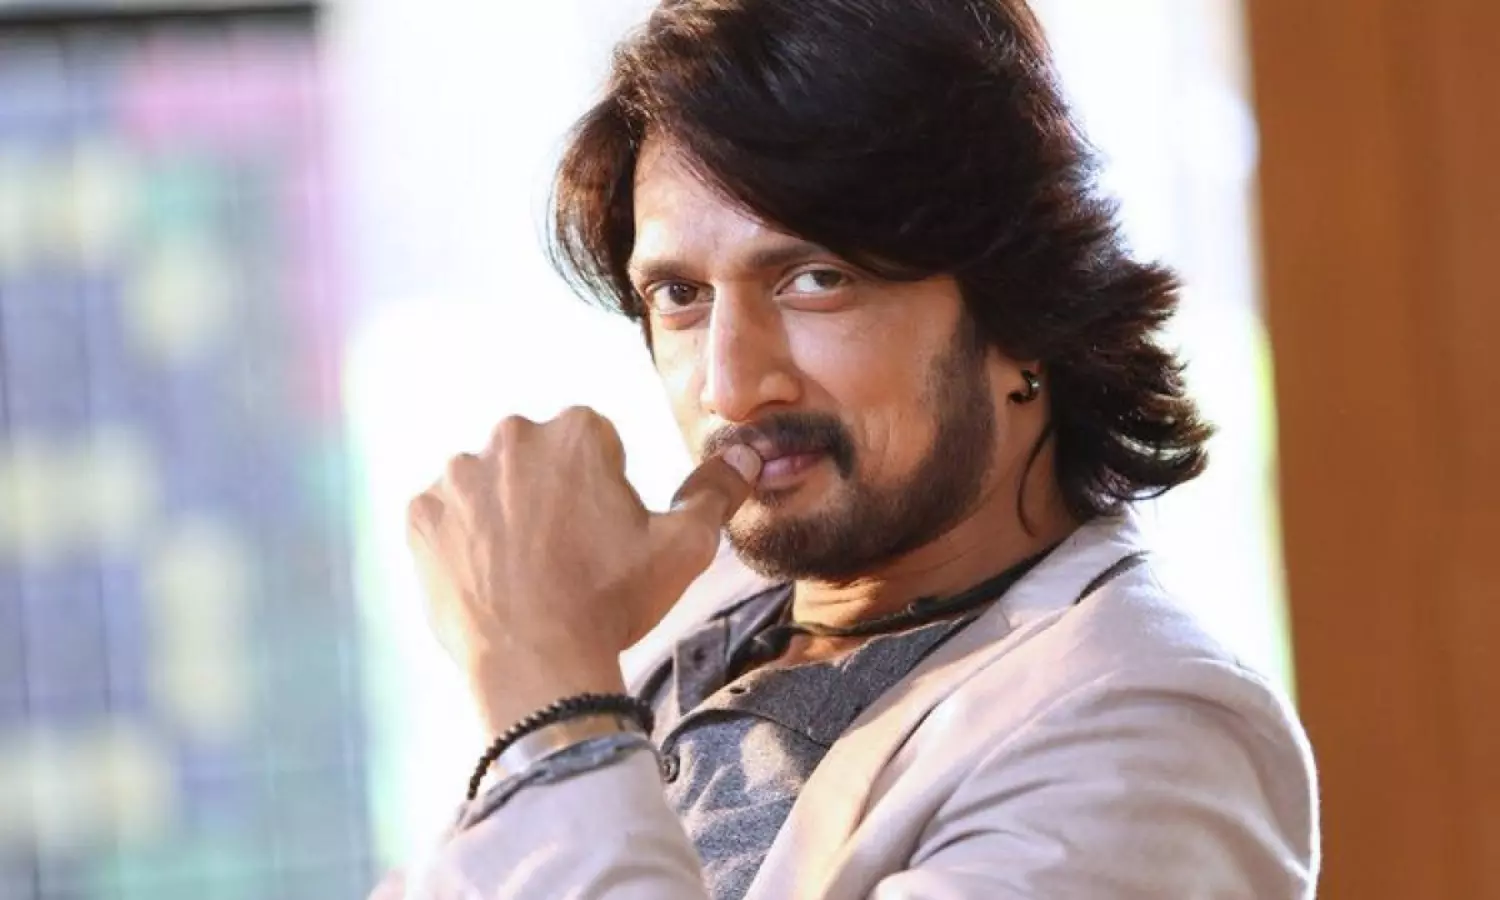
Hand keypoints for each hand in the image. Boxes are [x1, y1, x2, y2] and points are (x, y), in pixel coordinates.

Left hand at [407, 407, 761, 735]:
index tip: (605, 532)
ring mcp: (457, 477)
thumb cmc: (613, 602)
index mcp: (577, 431)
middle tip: (567, 555)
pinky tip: (487, 579)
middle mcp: (510, 437)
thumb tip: (747, 454)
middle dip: (551, 492)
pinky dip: (461, 541)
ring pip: (489, 484)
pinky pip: (444, 517)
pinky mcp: (419, 517)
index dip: (606, 489)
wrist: (536, 666)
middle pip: (539, 457)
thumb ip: (717, 490)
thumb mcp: (684, 546)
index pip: (596, 443)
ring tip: (525, 572)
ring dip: (503, 514)